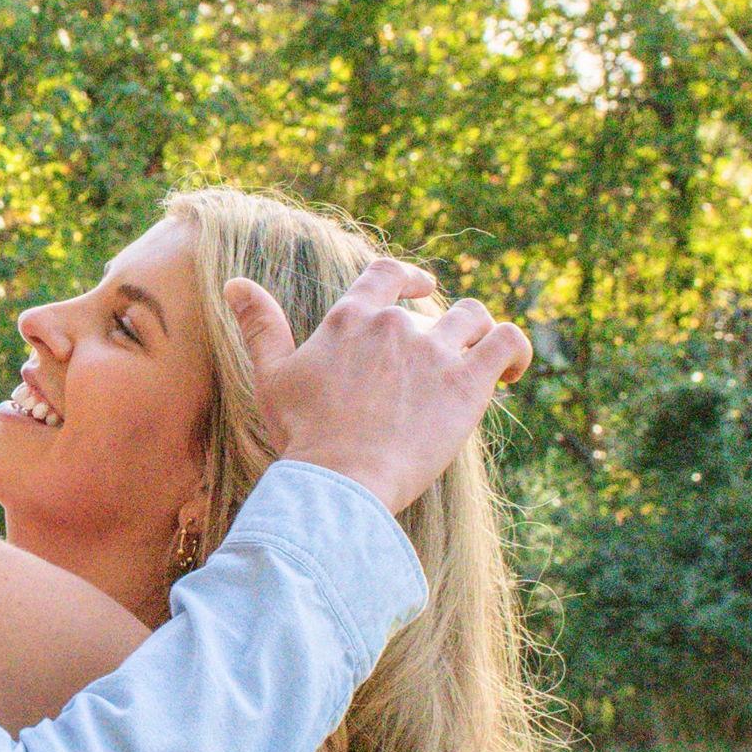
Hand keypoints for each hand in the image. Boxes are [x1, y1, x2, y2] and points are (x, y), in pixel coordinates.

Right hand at [224, 259, 532, 515]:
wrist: (339, 478)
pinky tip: (510, 374)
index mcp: (350, 317)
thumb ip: (260, 325)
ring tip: (479, 364)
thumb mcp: (272, 375)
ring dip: (479, 335)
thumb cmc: (302, 433)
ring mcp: (434, 350)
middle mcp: (395, 324)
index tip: (422, 287)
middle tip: (437, 368)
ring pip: (475, 317)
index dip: (410, 277)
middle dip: (440, 331)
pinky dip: (516, 351)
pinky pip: (509, 343)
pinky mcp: (468, 382)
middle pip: (435, 306)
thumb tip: (235, 283)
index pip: (387, 273)